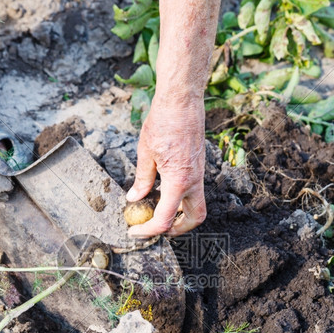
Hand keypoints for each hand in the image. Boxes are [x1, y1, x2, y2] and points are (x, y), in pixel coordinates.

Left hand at [126, 97, 206, 237]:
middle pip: (194, 218)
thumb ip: (142, 180)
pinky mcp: (198, 166)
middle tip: (157, 229)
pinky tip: (164, 193)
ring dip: (181, 215)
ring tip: (159, 213)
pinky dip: (182, 199)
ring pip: (197, 205)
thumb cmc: (163, 122)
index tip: (134, 232)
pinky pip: (194, 191)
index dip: (148, 231)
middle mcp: (193, 181)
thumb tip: (134, 198)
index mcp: (178, 182)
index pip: (165, 219)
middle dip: (178, 229)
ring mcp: (199, 174)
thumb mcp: (145, 154)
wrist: (182, 101)